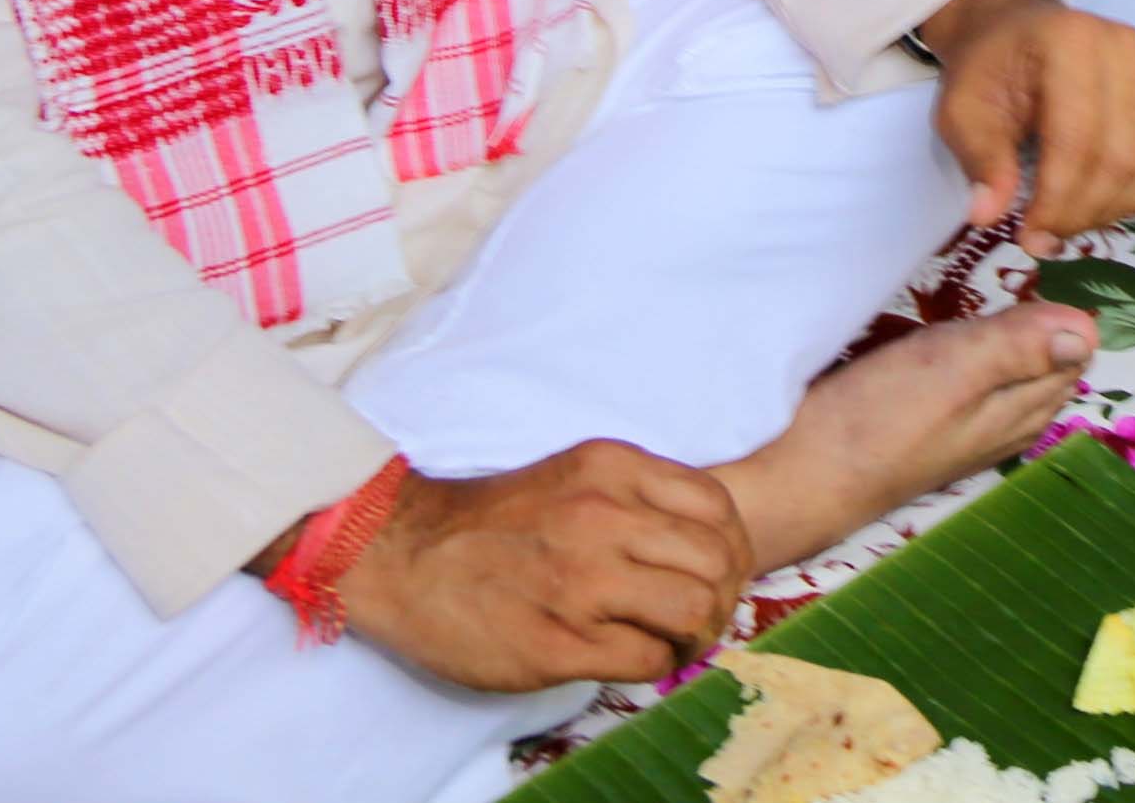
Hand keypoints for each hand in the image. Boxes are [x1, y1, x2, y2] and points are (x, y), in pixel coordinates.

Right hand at [337, 444, 756, 691]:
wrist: (402, 554)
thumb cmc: (496, 521)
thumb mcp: (577, 477)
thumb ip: (641, 499)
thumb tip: (712, 546)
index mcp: (612, 470)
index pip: (719, 507)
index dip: (732, 547)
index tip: (719, 571)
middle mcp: (603, 519)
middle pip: (718, 562)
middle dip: (723, 596)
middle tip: (703, 614)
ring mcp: (581, 583)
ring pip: (693, 611)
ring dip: (697, 635)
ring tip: (675, 640)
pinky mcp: (558, 643)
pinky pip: (648, 660)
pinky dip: (657, 665)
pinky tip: (636, 658)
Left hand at [917, 0, 1134, 251]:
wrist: (1018, 29)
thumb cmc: (989, 70)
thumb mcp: (961, 110)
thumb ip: (979, 159)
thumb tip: (988, 215)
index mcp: (1071, 44)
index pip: (1078, 141)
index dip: (1057, 201)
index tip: (1027, 237)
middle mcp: (1126, 52)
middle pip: (1124, 159)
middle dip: (1084, 213)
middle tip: (1046, 237)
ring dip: (1116, 211)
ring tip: (1072, 221)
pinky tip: (1104, 204)